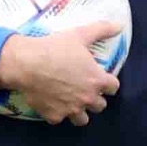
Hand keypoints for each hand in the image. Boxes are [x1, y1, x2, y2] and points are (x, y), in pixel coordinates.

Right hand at [0, 20, 120, 124]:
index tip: (100, 79)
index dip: (108, 83)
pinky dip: (57, 113)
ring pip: (82, 120)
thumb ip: (101, 30)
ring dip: (80, 112)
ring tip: (72, 103)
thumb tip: (119, 25)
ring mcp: (71, 110)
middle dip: (94, 98)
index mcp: (97, 80)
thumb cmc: (55, 48)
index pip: (113, 88)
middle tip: (84, 89)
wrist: (26, 64)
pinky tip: (51, 103)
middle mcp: (87, 98)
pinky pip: (59, 119)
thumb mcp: (80, 35)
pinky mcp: (54, 116)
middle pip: (100, 106)